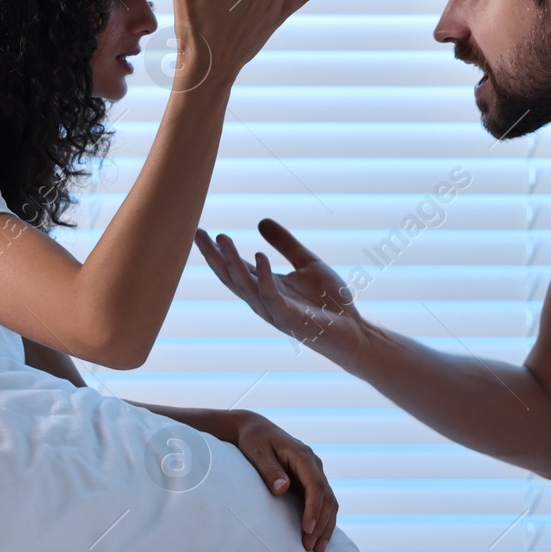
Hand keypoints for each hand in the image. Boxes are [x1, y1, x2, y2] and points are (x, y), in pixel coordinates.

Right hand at [196, 219, 366, 361]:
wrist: (353, 330)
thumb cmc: (330, 301)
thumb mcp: (307, 262)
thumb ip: (286, 243)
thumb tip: (260, 221)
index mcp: (266, 287)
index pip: (235, 267)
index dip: (218, 250)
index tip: (201, 231)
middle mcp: (264, 300)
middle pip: (231, 277)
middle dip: (214, 256)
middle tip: (197, 234)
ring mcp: (274, 310)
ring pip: (245, 285)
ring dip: (232, 263)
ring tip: (222, 239)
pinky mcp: (290, 317)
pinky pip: (271, 295)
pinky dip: (264, 276)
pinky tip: (259, 256)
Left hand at [225, 410, 339, 551]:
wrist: (256, 429)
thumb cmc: (255, 441)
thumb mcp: (257, 452)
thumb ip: (270, 470)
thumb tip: (283, 488)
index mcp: (303, 456)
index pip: (316, 485)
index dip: (314, 509)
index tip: (307, 529)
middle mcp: (314, 464)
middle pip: (327, 497)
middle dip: (322, 524)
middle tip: (310, 547)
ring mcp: (314, 472)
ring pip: (329, 501)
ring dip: (326, 525)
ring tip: (316, 549)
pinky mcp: (310, 480)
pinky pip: (323, 501)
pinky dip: (323, 520)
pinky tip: (318, 537)